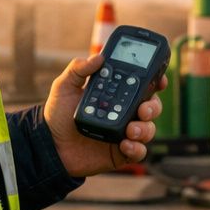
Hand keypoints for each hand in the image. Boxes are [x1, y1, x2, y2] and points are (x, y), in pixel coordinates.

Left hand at [44, 53, 167, 176]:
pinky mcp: (121, 152)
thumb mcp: (64, 87)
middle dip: (153, 107)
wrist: (49, 145)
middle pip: (152, 107)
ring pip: (149, 129)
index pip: (143, 86)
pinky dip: (137, 148)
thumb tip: (98, 57)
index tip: (160, 80)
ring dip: (145, 128)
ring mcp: (124, 132)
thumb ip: (78, 69)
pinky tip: (125, 144)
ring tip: (130, 130)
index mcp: (116, 95)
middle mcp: (124, 112)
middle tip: (143, 109)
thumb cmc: (57, 115)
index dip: (156, 82)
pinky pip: (139, 151)